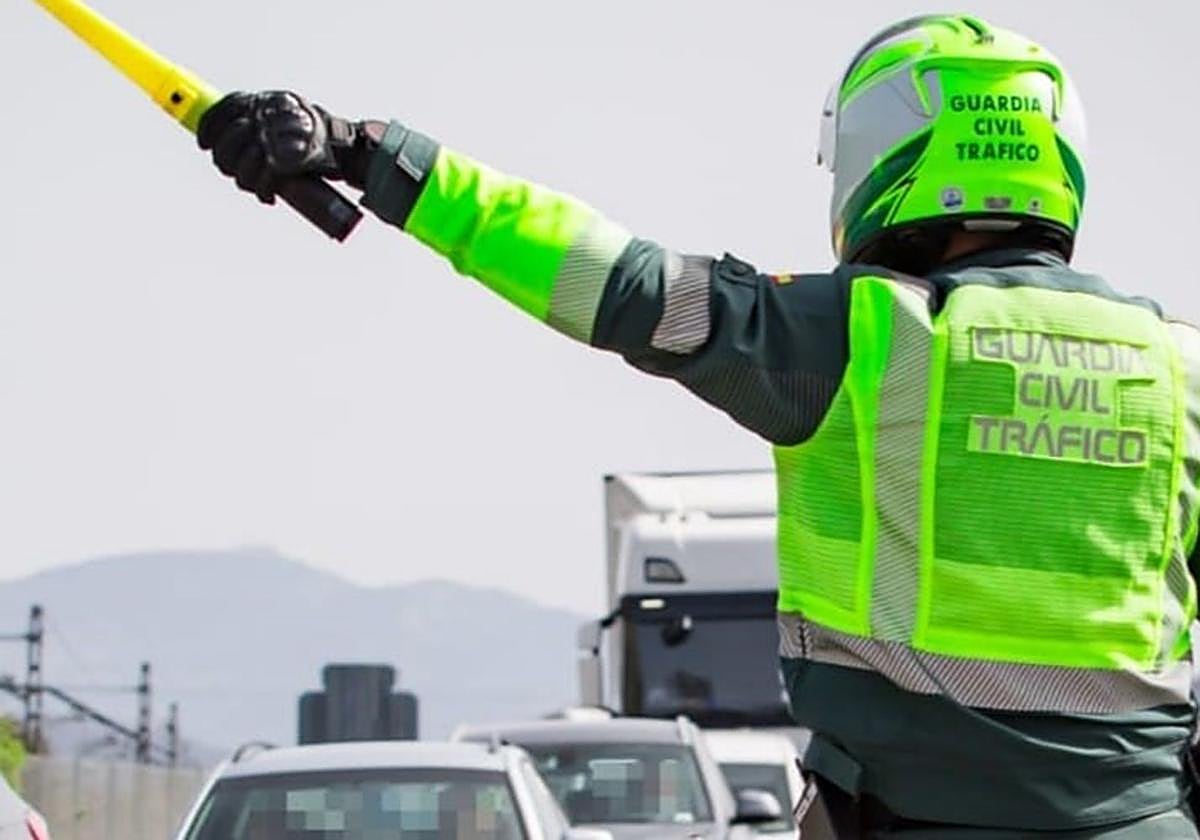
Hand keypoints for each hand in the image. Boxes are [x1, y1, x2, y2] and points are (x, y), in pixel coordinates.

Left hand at [197, 91, 368, 203]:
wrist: (348, 152)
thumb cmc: (317, 142)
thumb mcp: (288, 122)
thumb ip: (262, 125)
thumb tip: (224, 138)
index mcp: (267, 102)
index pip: (225, 109)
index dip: (208, 128)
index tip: (203, 144)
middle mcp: (268, 114)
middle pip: (227, 140)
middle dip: (227, 161)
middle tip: (235, 172)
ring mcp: (275, 136)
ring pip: (240, 163)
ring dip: (246, 181)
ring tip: (257, 187)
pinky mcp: (285, 158)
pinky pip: (262, 178)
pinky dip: (264, 190)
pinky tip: (269, 196)